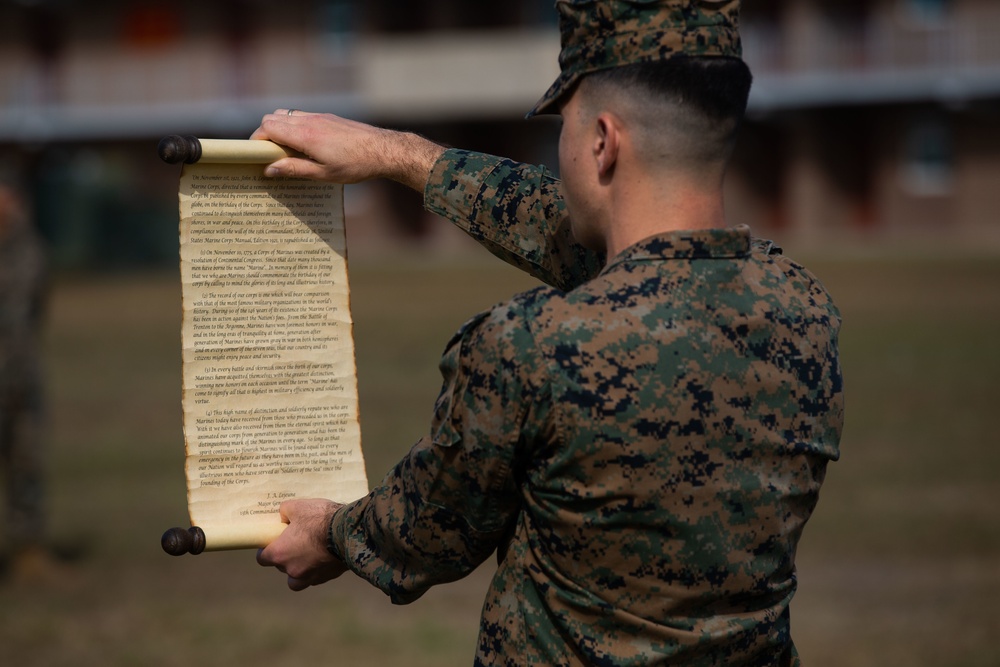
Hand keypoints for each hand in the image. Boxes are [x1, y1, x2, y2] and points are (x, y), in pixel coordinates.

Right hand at [251, 110, 445, 189]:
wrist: (384, 150)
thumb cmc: (355, 165)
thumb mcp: (323, 174)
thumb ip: (294, 169)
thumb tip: (269, 169)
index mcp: (305, 135)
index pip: (267, 127)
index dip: (256, 140)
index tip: (255, 154)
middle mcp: (309, 121)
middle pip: (272, 117)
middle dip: (264, 134)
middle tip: (269, 154)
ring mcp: (319, 116)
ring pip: (286, 114)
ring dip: (279, 129)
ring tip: (285, 150)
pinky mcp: (328, 117)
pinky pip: (301, 116)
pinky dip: (293, 126)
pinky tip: (303, 145)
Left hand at [256, 498, 347, 590]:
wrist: (347, 532)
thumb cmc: (320, 519)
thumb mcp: (298, 506)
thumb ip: (285, 511)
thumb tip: (283, 516)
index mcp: (280, 553)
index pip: (262, 559)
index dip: (266, 550)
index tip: (273, 542)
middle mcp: (291, 569)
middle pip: (280, 567)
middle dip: (286, 556)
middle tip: (296, 542)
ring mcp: (309, 577)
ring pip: (296, 580)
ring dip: (298, 571)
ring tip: (307, 557)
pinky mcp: (326, 578)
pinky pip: (315, 578)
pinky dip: (316, 570)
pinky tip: (323, 558)